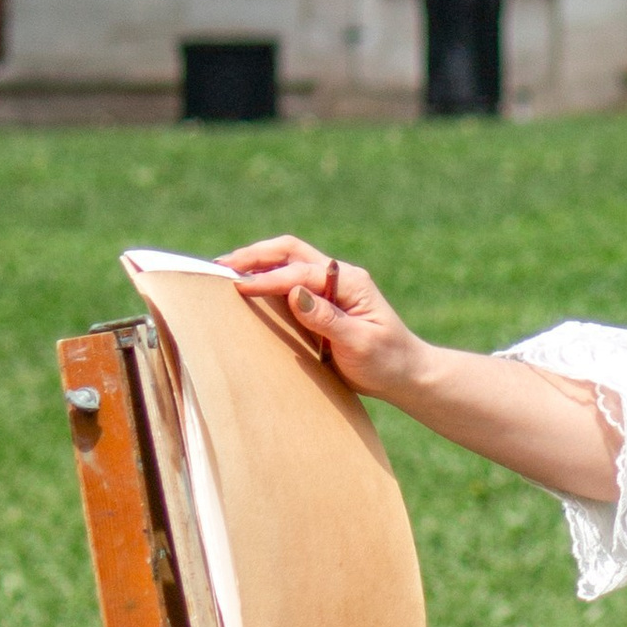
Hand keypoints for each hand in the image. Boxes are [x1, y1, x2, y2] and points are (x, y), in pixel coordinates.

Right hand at [220, 236, 424, 402]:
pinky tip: (246, 288)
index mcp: (350, 282)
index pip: (300, 272)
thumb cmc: (387, 360)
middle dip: (255, 256)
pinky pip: (289, 282)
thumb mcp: (360, 343)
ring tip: (223, 271)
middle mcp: (338, 278)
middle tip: (220, 265)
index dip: (268, 280)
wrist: (405, 374)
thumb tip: (296, 293)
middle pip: (290, 252)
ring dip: (257, 263)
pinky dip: (266, 280)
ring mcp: (330, 288)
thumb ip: (328, 319)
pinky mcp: (322, 303)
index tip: (238, 288)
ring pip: (288, 262)